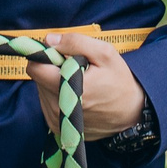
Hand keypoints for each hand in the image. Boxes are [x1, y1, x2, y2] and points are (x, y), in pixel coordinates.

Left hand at [28, 34, 147, 141]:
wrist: (131, 114)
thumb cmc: (119, 82)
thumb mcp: (105, 54)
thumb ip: (75, 42)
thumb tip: (49, 40)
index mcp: (67, 89)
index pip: (35, 68)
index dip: (44, 56)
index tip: (60, 54)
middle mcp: (56, 108)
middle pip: (38, 78)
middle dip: (52, 69)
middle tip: (75, 68)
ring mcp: (55, 120)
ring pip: (41, 90)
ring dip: (54, 82)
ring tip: (78, 82)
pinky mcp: (56, 127)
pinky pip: (47, 103)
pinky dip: (57, 95)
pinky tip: (76, 95)